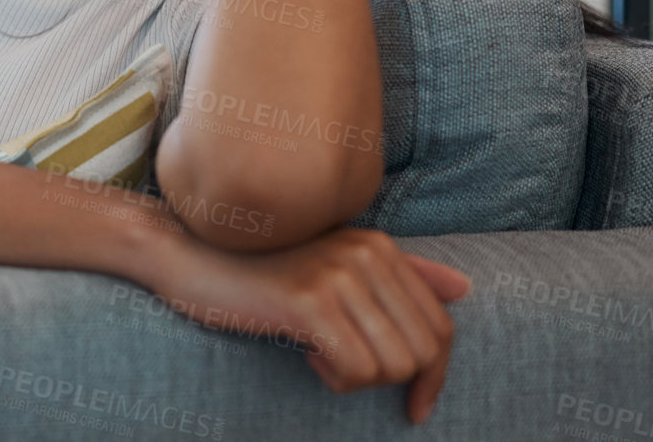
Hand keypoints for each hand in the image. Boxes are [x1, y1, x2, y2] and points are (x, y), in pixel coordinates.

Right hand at [150, 226, 469, 423]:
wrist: (187, 256)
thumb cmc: (260, 270)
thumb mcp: (333, 266)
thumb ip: (400, 273)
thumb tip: (465, 288)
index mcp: (378, 246)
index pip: (441, 326)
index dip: (435, 377)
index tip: (414, 407)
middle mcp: (365, 254)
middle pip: (423, 352)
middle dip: (389, 380)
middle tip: (342, 368)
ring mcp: (337, 275)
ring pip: (392, 366)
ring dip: (357, 379)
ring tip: (320, 355)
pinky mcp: (307, 301)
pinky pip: (356, 369)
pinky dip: (334, 378)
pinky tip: (304, 353)